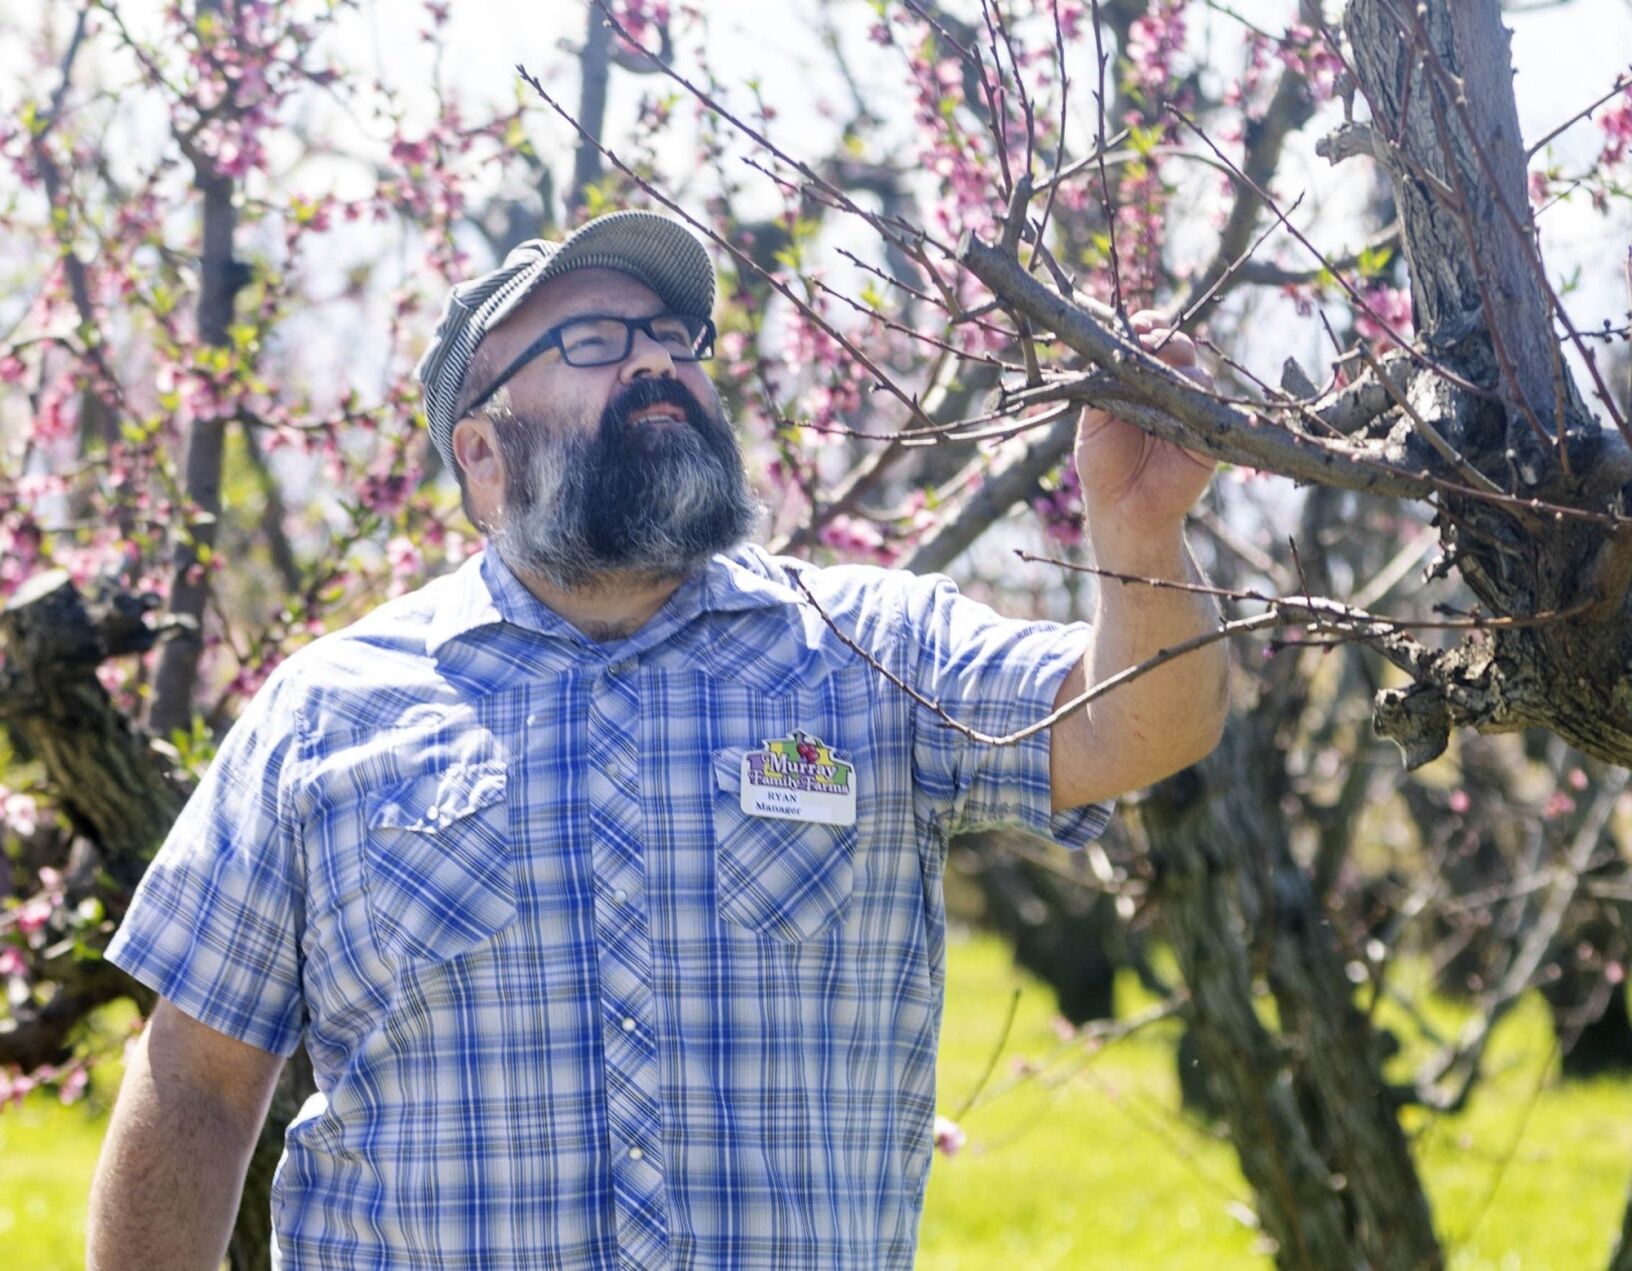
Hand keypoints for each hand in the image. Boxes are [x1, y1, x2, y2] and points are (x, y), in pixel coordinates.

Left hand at [1074, 310, 1215, 539]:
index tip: (1137, 325)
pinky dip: (1195, 397)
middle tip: (1147, 347)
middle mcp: (1170, 386)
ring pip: (1196, 372)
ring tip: (1155, 378)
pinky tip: (1175, 401)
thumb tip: (1112, 351)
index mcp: (1141, 377)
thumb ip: (1104, 385)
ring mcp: (1191, 406)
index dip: (1148, 325)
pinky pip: (1211, 404)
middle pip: (1179, 346)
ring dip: (1177, 369)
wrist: (1121, 507)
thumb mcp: (1094, 420)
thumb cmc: (1103, 463)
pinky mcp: (1208, 431)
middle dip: (1164, 341)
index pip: (1151, 337)